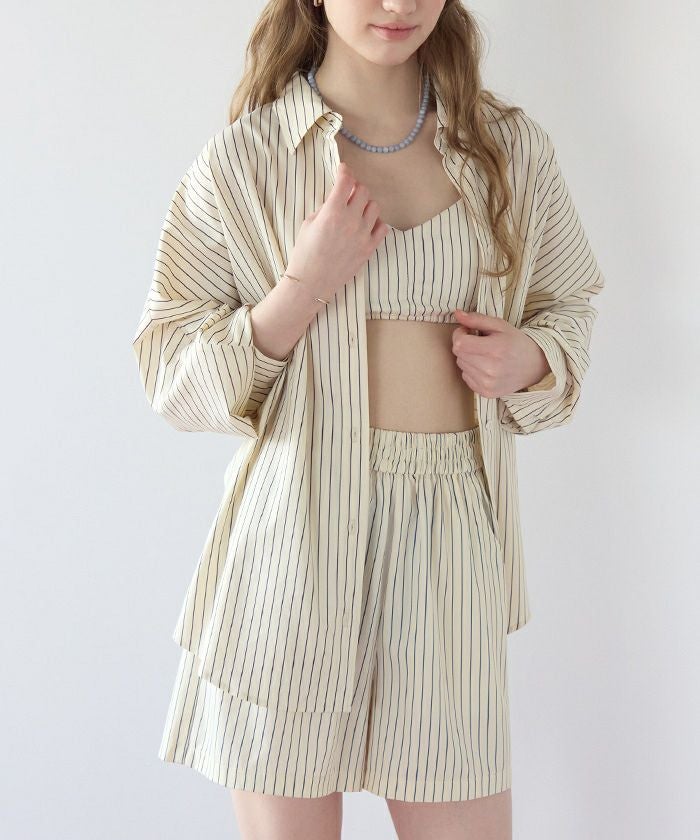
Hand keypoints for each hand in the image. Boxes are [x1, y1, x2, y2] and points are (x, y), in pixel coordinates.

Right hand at [284, 162, 388, 301]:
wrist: (311, 283)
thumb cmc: (304, 254)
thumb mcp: (308, 224)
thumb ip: (325, 208)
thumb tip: (337, 199)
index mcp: (332, 212)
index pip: (346, 181)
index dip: (344, 171)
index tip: (343, 170)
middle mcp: (350, 221)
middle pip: (363, 191)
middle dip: (355, 189)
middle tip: (348, 194)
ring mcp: (362, 235)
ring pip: (374, 207)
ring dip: (365, 205)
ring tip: (356, 212)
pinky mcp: (369, 249)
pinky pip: (382, 228)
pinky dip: (376, 223)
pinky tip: (366, 226)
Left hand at [451, 310, 551, 397]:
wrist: (534, 365)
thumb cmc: (517, 343)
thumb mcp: (500, 325)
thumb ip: (477, 319)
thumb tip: (457, 313)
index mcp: (495, 349)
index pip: (459, 343)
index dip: (460, 334)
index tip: (468, 331)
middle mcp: (490, 369)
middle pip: (459, 354)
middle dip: (464, 345)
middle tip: (478, 342)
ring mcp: (487, 383)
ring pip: (461, 365)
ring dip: (468, 357)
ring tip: (484, 354)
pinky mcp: (486, 392)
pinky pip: (466, 377)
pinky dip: (471, 370)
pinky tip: (485, 366)